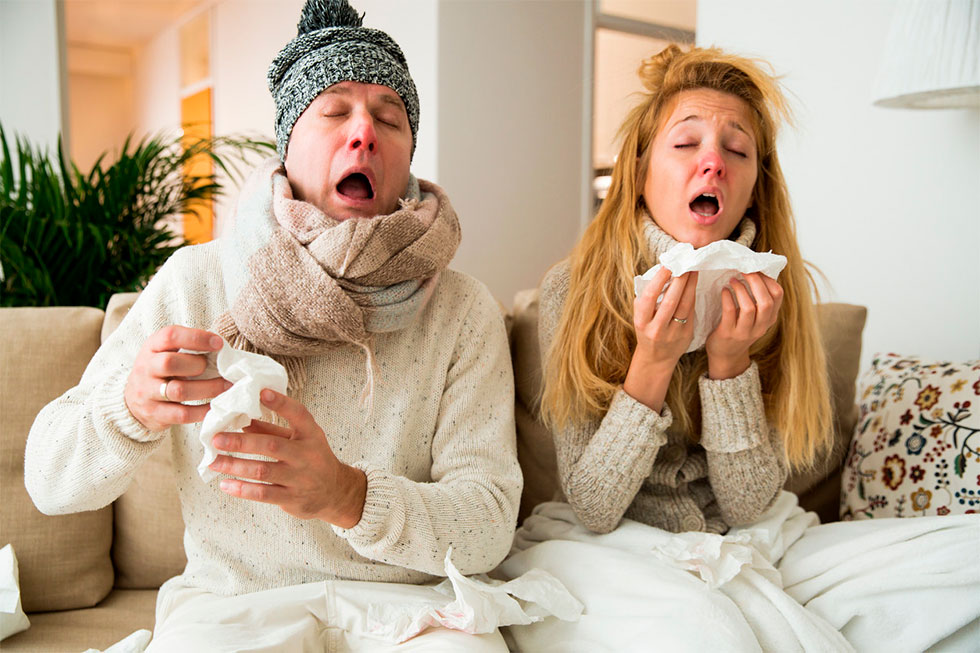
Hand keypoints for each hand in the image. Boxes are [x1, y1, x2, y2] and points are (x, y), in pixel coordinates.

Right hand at [125, 326, 228, 431]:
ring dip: (208, 388)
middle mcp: (146, 368)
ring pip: (178, 391)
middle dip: (198, 365)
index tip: (218, 343)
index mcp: (152, 347)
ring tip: (226, 386)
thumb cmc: (160, 371)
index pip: (170, 336)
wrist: (133, 402)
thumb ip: (187, 347)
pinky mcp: (155, 414)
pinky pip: (182, 414)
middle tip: (217, 368)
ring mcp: (147, 393)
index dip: (196, 338)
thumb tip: (220, 346)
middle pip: (169, 363)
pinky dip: (202, 410)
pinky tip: (215, 405)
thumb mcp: (165, 352)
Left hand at [209, 389, 366, 527]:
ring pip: (263, 471)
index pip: (298, 414)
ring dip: (235, 465)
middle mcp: (307, 455)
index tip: (262, 392)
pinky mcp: (292, 498)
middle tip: (217, 438)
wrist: (335, 492)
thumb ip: (272, 430)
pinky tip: (225, 484)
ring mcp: (300, 478)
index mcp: (311, 434)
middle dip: (241, 441)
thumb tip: (242, 420)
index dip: (281, 403)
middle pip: (272, 446)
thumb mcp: (299, 439)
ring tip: (214, 461)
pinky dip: (242, 489)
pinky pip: (264, 494)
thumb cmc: (312, 459)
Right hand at [623, 268, 697, 410]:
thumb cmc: (647, 330)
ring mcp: (673, 333)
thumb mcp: (640, 317)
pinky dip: (692, 296)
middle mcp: (656, 329)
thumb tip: (659, 274)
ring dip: (690, 285)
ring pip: (684, 305)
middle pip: (671, 300)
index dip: (659, 280)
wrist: (656, 358)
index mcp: (641, 322)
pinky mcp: (686, 335)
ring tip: (693, 270)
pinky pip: (691, 312)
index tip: (668, 265)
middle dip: (679, 280)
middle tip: (686, 263)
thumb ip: (645, 300)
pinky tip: (694, 284)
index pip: (650, 297)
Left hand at [705, 272, 782, 378]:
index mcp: (769, 319)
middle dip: (756, 282)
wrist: (726, 356)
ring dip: (740, 290)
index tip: (756, 269)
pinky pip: (730, 312)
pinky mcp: (728, 334)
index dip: (768, 279)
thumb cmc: (739, 329)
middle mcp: (761, 326)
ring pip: (749, 308)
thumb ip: (758, 300)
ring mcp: (745, 332)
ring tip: (733, 280)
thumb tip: (756, 271)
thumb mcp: (756, 318)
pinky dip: (727, 298)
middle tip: (745, 270)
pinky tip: (724, 291)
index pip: (778, 296)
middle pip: (766, 301)